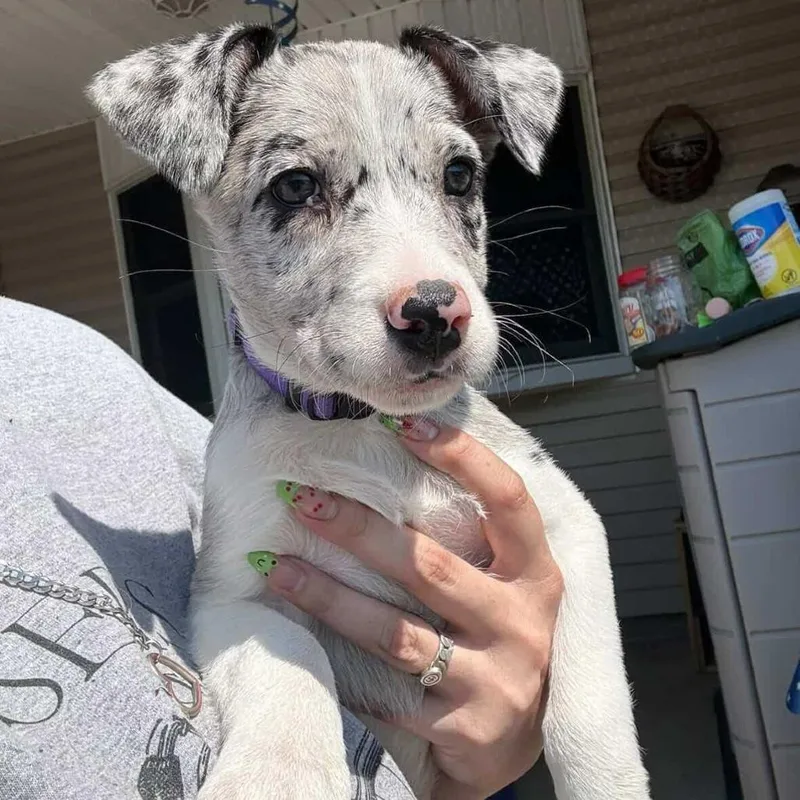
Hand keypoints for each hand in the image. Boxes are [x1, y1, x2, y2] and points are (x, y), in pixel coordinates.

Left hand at [263, 419, 562, 799]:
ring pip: (399, 634)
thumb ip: (471, 538)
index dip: (461, 457)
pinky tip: (300, 645)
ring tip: (276, 567)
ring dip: (330, 597)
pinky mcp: (465, 728)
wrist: (513, 741)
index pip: (508, 500)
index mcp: (535, 573)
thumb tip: (398, 461)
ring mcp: (498, 679)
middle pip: (432, 566)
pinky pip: (387, 695)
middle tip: (302, 498)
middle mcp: (522, 622)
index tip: (402, 423)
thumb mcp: (503, 584)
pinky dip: (341, 670)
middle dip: (360, 529)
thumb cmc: (496, 639)